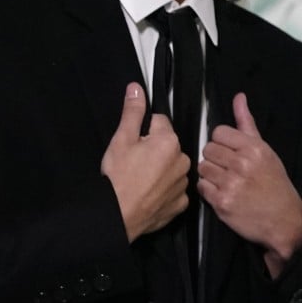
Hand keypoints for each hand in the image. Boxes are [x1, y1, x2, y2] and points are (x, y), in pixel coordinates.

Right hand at [101, 83, 189, 242]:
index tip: (132, 142)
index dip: (142, 130)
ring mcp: (183, 184)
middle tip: (134, 160)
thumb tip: (137, 88)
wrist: (119, 214)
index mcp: (168, 141)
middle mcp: (183, 160)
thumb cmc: (119, 175)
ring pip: (171, 165)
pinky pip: (174, 188)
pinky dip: (163, 188)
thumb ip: (132, 111)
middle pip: (167, 144)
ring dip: (160, 167)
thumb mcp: (121, 138)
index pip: (159, 121)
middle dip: (153, 148)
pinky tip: (148, 192)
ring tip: (140, 177)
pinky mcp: (181, 203)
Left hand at [198, 92, 301, 276]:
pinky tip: (223, 193)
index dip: (223, 143)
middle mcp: (242, 164)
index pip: (218, 132)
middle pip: (208, 149)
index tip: (232, 153)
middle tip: (230, 169)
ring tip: (227, 182)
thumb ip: (246, 122)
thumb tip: (238, 97)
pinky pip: (201, 186)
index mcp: (253, 148)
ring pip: (202, 167)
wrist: (285, 223)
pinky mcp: (222, 202)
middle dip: (216, 159)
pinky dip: (209, 191)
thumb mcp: (264, 150)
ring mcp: (231, 184)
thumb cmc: (274, 184)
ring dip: (211, 175)